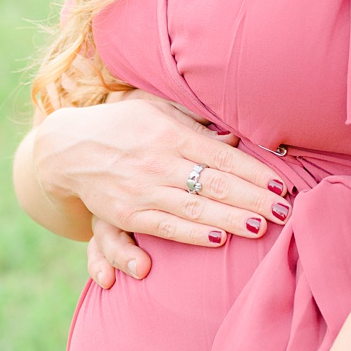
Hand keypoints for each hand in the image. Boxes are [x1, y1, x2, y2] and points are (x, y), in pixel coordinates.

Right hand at [32, 94, 290, 275]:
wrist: (67, 148)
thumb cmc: (125, 125)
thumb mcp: (159, 111)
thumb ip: (197, 123)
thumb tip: (235, 137)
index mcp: (172, 134)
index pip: (223, 157)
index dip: (255, 173)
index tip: (281, 185)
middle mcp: (160, 163)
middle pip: (216, 185)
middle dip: (252, 200)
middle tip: (284, 212)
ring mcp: (143, 190)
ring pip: (195, 209)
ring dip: (230, 220)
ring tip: (261, 227)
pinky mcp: (127, 214)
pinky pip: (166, 227)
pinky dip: (193, 235)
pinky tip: (219, 240)